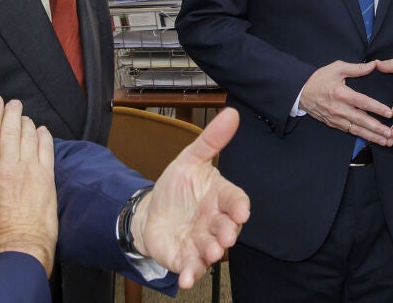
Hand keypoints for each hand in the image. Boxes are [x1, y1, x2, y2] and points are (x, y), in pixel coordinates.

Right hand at [0, 96, 58, 272]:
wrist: (19, 247)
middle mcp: (9, 168)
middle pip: (10, 131)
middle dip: (11, 113)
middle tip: (11, 103)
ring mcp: (30, 171)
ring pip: (29, 137)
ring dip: (27, 123)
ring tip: (24, 116)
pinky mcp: (46, 178)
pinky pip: (46, 149)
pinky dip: (44, 136)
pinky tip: (42, 131)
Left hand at [129, 108, 251, 288]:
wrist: (151, 214)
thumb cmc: (176, 188)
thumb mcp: (189, 160)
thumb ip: (210, 141)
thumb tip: (232, 113)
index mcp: (218, 197)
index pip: (234, 200)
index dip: (239, 206)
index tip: (241, 211)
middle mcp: (214, 221)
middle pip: (227, 228)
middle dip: (228, 233)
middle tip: (226, 236)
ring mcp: (202, 242)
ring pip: (212, 249)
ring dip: (212, 253)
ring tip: (211, 253)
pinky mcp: (186, 258)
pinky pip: (192, 268)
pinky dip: (191, 274)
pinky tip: (186, 279)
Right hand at [298, 60, 392, 145]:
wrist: (301, 92)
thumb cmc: (319, 78)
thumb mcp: (337, 68)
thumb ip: (356, 68)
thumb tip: (374, 65)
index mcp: (341, 93)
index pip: (362, 102)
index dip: (377, 108)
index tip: (390, 113)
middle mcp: (338, 108)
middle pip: (361, 120)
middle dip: (377, 128)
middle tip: (391, 133)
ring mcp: (335, 118)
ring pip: (357, 129)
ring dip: (372, 136)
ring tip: (386, 141)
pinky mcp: (333, 124)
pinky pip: (350, 131)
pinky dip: (362, 136)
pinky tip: (372, 139)